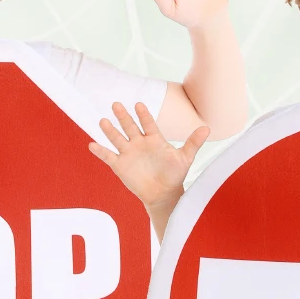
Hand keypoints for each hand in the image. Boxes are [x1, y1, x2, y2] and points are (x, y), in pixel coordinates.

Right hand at [89, 102, 208, 219]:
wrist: (163, 194)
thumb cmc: (174, 175)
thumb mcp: (185, 158)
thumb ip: (193, 142)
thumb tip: (207, 128)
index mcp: (154, 139)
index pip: (148, 123)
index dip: (143, 115)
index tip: (139, 105)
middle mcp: (139, 143)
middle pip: (129, 127)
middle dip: (123, 117)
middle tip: (117, 104)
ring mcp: (128, 153)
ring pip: (117, 138)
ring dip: (110, 130)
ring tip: (103, 121)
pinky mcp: (120, 165)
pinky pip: (108, 157)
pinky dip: (100, 151)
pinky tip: (92, 144)